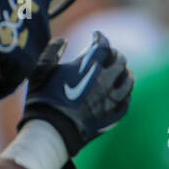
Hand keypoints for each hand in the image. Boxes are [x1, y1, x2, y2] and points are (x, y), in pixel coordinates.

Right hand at [20, 32, 132, 157]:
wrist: (51, 132)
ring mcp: (111, 100)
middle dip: (115, 54)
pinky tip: (122, 93)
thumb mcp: (41, 71)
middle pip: (120, 61)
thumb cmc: (44, 100)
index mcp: (89, 67)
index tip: (96, 36)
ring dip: (125, 73)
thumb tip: (63, 40)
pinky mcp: (112, 117)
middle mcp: (105, 81)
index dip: (100, 37)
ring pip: (128, 81)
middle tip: (109, 54)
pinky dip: (126, 95)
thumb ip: (52, 51)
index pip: (103, 45)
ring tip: (121, 71)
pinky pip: (126, 103)